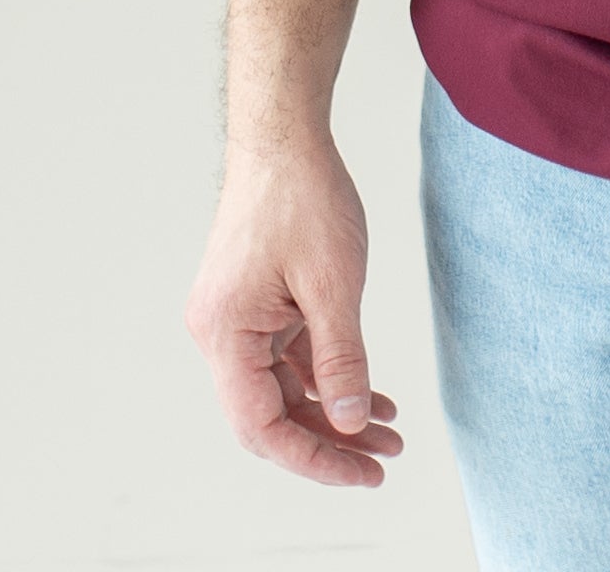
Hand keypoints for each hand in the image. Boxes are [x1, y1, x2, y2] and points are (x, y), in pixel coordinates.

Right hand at [184, 134, 405, 486]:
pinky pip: (288, 358)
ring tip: (388, 431)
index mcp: (226, 333)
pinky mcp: (254, 304)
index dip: (314, 458)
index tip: (363, 472)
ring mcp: (236, 319)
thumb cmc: (303, 197)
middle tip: (384, 458)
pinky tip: (368, 392)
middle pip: (270, 414)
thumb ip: (341, 358)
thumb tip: (351, 423)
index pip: (262, 427)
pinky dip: (326, 376)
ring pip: (283, 389)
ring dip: (333, 411)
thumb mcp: (334, 283)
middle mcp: (221, 333)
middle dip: (329, 441)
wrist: (285, 136)